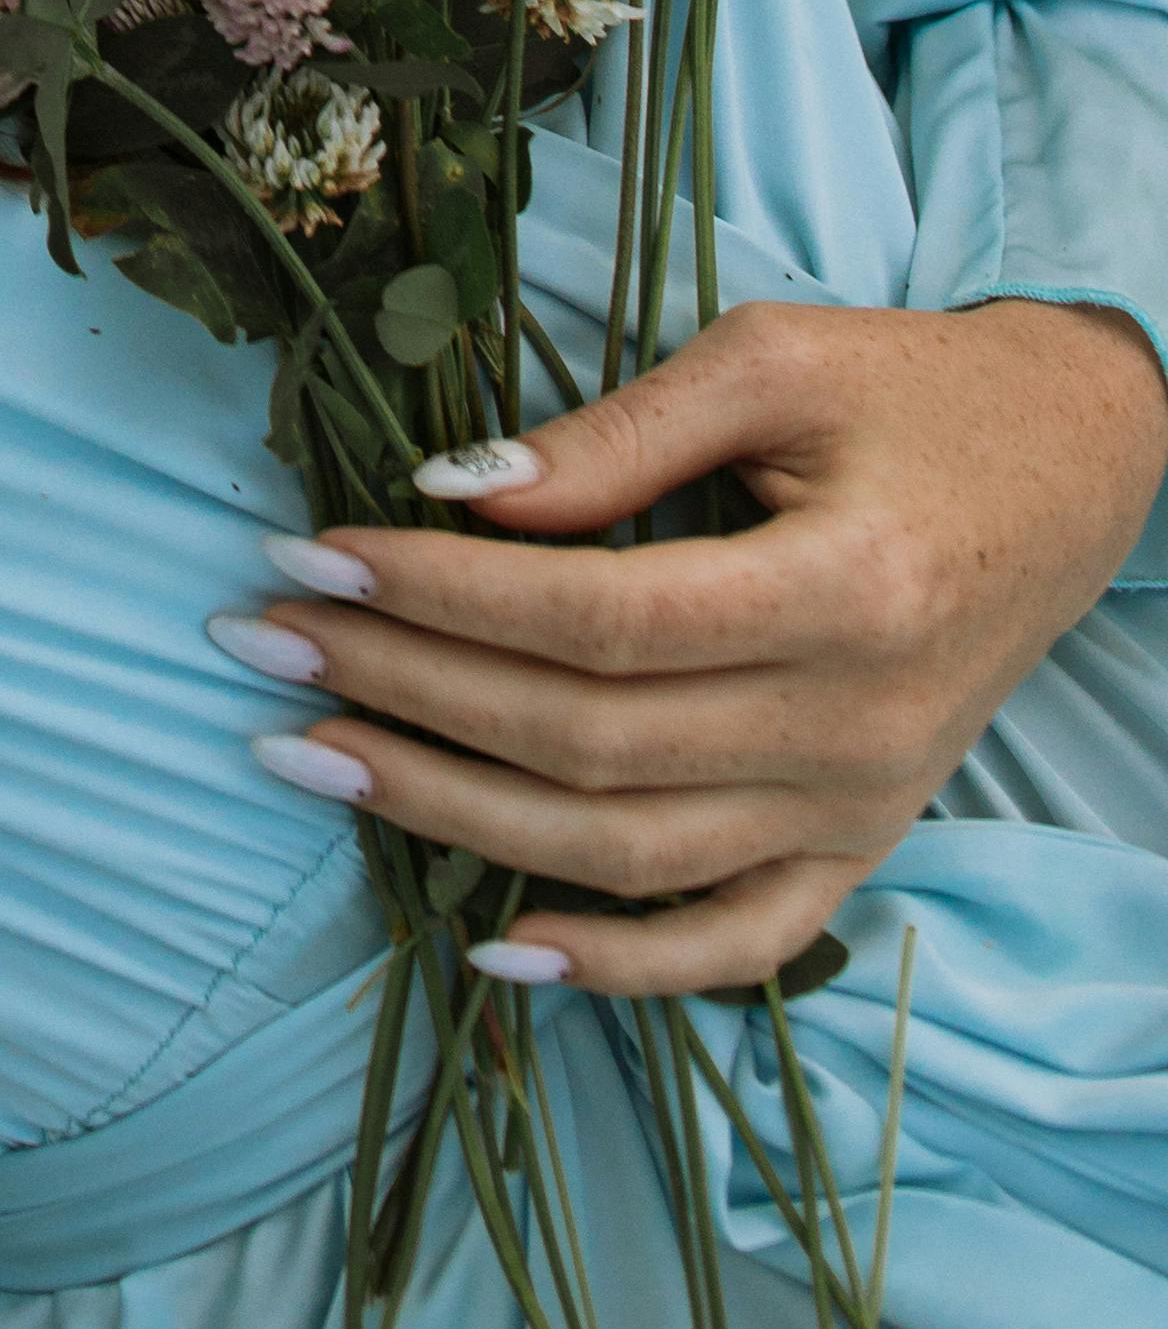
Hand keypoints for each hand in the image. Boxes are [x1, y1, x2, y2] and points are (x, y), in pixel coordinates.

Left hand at [218, 295, 1167, 994]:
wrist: (1070, 472)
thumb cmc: (912, 391)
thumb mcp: (770, 362)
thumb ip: (617, 436)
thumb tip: (456, 492)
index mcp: (843, 593)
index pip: (595, 620)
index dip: (437, 595)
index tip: (307, 553)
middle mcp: (852, 731)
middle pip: (585, 741)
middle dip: (400, 691)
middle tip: (257, 638)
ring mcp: (858, 812)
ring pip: (625, 853)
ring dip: (450, 815)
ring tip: (306, 752)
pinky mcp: (858, 850)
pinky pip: (732, 944)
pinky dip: (617, 966)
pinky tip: (494, 950)